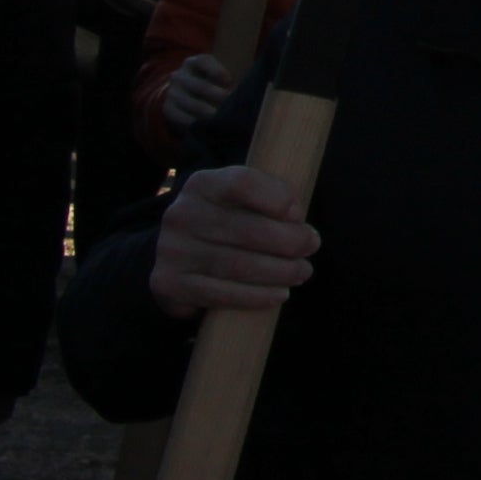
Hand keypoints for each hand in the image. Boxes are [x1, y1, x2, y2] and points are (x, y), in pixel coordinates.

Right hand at [149, 165, 316, 317]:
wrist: (180, 252)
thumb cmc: (228, 220)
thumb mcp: (243, 198)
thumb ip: (269, 198)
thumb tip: (295, 220)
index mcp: (202, 185)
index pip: (242, 183)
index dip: (278, 198)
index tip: (299, 214)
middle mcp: (180, 215)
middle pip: (247, 230)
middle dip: (290, 242)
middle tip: (311, 247)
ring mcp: (172, 251)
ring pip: (238, 265)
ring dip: (279, 272)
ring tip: (301, 272)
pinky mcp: (168, 283)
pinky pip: (220, 294)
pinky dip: (256, 296)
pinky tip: (279, 294)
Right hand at [163, 54, 235, 131]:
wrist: (182, 93)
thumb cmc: (209, 82)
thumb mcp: (217, 74)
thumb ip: (227, 79)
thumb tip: (240, 91)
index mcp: (194, 62)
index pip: (203, 62)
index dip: (218, 71)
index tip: (230, 81)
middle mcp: (180, 75)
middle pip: (199, 86)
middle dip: (217, 95)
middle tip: (230, 103)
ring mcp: (172, 92)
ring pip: (189, 103)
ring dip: (206, 111)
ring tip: (220, 118)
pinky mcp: (168, 108)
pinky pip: (179, 116)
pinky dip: (193, 122)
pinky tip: (205, 126)